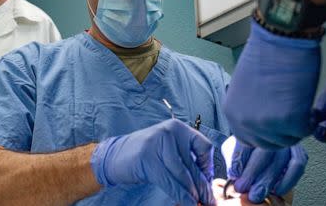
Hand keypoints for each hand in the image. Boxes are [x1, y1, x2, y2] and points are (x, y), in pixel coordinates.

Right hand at [90, 119, 215, 204]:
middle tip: (209, 201)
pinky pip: (170, 181)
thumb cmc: (145, 154)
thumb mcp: (168, 149)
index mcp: (178, 127)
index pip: (204, 147)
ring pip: (182, 175)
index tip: (207, 181)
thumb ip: (185, 158)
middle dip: (202, 186)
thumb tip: (207, 182)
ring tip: (198, 203)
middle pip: (193, 164)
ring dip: (192, 193)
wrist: (115, 155)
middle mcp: (169, 132)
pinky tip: (187, 202)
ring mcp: (157, 144)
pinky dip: (180, 194)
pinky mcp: (148, 159)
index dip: (208, 167)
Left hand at [221, 136, 306, 203]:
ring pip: (280, 161)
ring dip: (267, 180)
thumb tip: (234, 174)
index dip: (239, 159)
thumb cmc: (245, 149)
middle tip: (242, 188)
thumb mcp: (233, 149)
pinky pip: (297, 166)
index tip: (234, 174)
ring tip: (256, 194)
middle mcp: (271, 132)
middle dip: (252, 173)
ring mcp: (286, 141)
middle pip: (263, 152)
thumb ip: (234, 160)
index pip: (246, 142)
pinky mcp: (298, 152)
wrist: (259, 146)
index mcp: (251, 128)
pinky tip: (277, 190)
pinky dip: (288, 180)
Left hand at [224, 20, 320, 148]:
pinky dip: (310, 119)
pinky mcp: (289, 121)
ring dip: (297, 124)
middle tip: (292, 108)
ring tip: (297, 100)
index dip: (267, 132)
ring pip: (290, 139)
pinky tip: (306, 100)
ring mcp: (266, 124)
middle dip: (284, 130)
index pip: (249, 140)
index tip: (278, 119)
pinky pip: (306, 131)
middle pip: (270, 144)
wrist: (280, 38)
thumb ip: (249, 108)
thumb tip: (261, 121)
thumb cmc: (266, 54)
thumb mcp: (244, 87)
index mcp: (231, 113)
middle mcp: (244, 122)